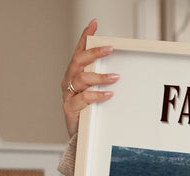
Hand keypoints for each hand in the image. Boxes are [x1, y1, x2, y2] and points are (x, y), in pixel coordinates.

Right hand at [61, 19, 118, 136]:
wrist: (79, 136)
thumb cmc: (88, 112)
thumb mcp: (95, 92)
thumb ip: (102, 80)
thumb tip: (121, 70)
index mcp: (74, 74)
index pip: (79, 51)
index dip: (85, 37)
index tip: (94, 24)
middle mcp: (69, 81)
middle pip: (78, 61)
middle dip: (93, 53)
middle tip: (109, 48)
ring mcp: (68, 94)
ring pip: (81, 79)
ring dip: (99, 77)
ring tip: (115, 77)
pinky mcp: (70, 108)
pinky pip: (83, 98)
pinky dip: (97, 95)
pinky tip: (109, 94)